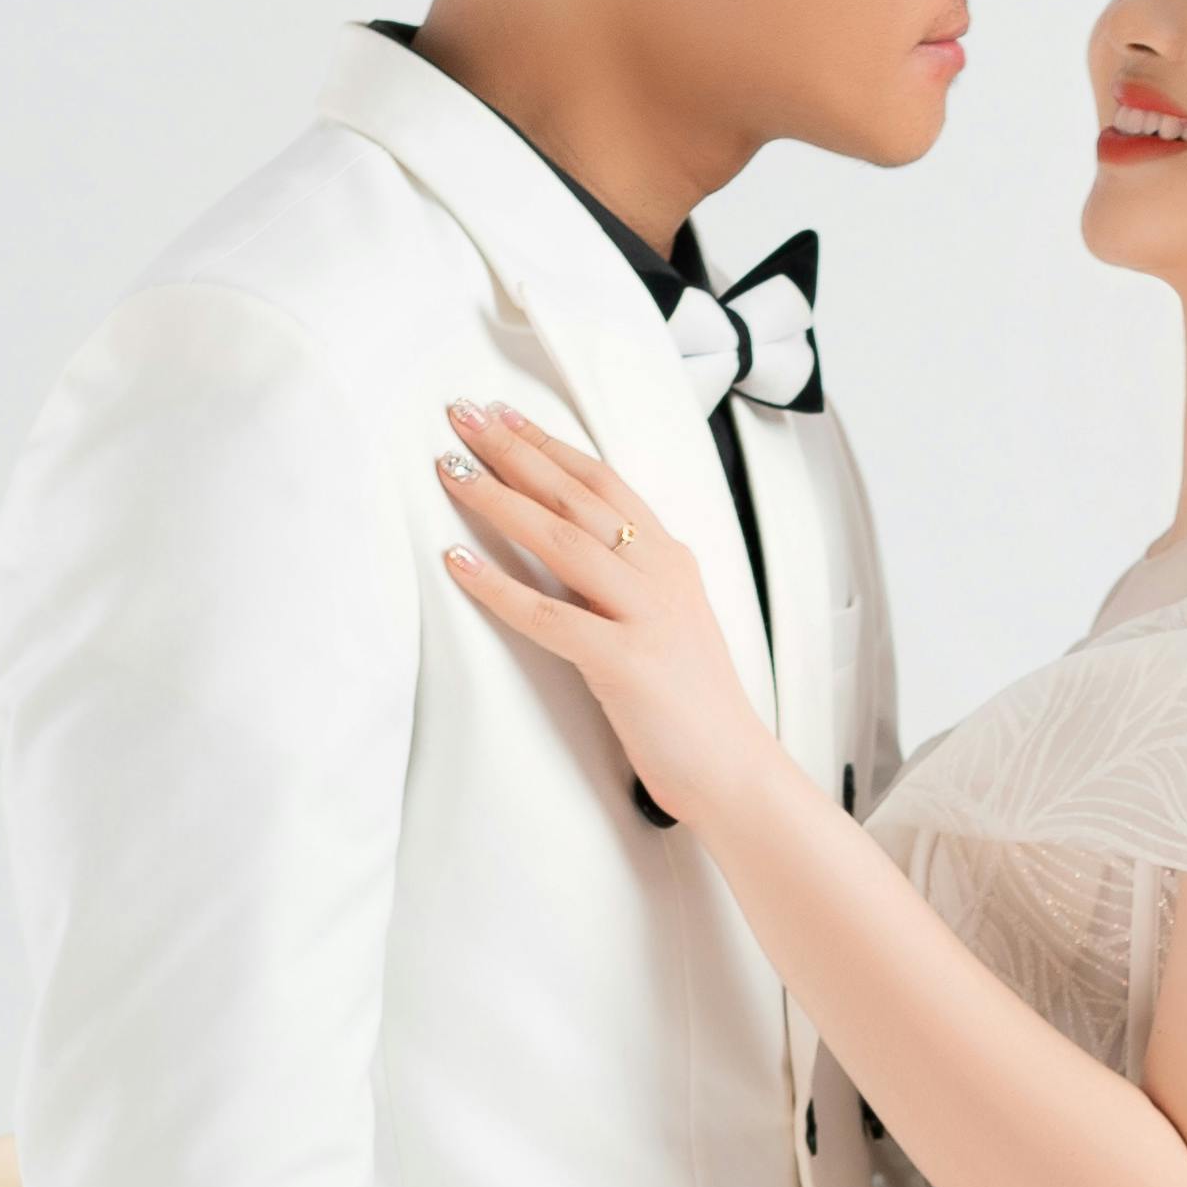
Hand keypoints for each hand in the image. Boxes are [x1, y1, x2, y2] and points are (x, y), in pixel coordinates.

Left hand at [435, 408, 765, 829]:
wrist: (735, 771)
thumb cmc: (695, 708)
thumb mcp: (668, 623)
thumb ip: (630, 583)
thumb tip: (573, 553)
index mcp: (671, 561)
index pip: (603, 482)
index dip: (549, 444)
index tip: (504, 416)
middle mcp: (661, 576)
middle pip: (576, 496)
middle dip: (515, 451)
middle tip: (463, 416)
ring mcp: (646, 616)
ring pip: (561, 541)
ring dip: (499, 500)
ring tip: (451, 471)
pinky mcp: (626, 663)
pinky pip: (549, 616)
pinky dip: (498, 587)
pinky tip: (457, 562)